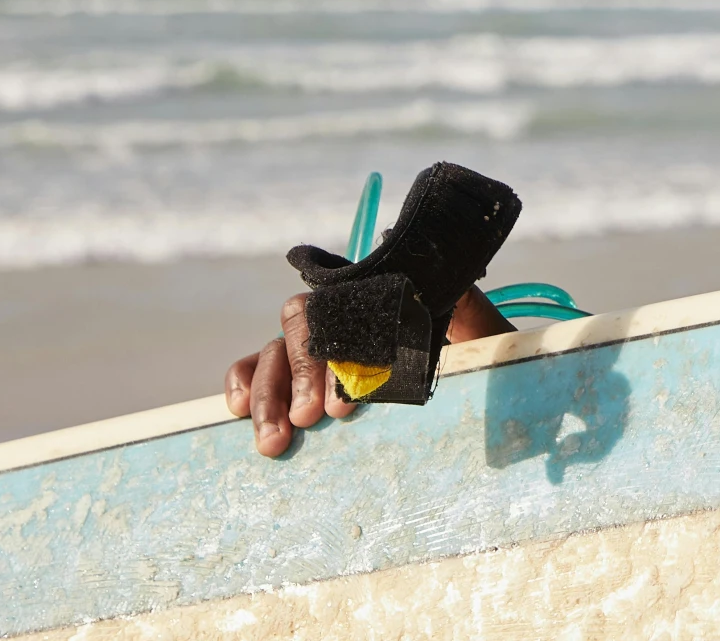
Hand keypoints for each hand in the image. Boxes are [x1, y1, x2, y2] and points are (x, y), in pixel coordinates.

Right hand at [223, 287, 513, 456]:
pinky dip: (242, 381)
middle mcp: (344, 321)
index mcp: (383, 305)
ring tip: (276, 441)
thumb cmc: (477, 367)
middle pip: (302, 325)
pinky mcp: (293, 377)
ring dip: (269, 393)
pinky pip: (253, 367)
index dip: (336, 352)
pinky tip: (238, 410)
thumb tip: (445, 278)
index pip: (345, 308)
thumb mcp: (481, 340)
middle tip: (311, 419)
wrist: (480, 396)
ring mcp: (316, 349)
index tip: (343, 401)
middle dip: (302, 374)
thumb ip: (468, 311)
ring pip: (275, 350)